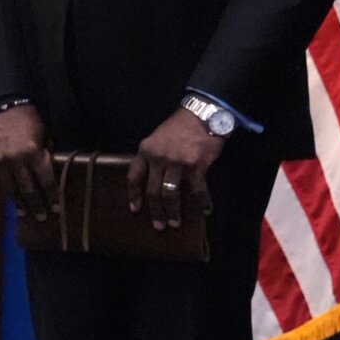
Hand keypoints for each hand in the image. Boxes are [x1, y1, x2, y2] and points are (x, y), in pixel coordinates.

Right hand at [0, 103, 57, 220]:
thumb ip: (44, 156)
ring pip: (10, 188)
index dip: (51, 196)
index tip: (56, 208)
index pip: (45, 180)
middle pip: (28, 189)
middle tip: (41, 217)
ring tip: (24, 213)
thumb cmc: (29, 120)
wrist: (2, 106)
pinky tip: (10, 199)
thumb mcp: (43, 136)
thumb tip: (47, 176)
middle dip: (36, 204)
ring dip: (19, 203)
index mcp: (33, 152)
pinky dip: (5, 192)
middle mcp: (15, 160)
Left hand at [131, 108, 220, 229]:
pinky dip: (202, 202)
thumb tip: (152, 177)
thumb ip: (153, 156)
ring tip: (175, 223)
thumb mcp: (157, 138)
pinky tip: (205, 210)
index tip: (134, 209)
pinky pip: (197, 190)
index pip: (134, 177)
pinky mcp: (196, 166)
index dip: (133, 195)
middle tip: (159, 225)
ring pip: (171, 193)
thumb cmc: (180, 126)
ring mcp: (177, 163)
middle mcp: (158, 158)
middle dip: (155, 210)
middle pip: (152, 190)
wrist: (202, 114)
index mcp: (146, 151)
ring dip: (173, 211)